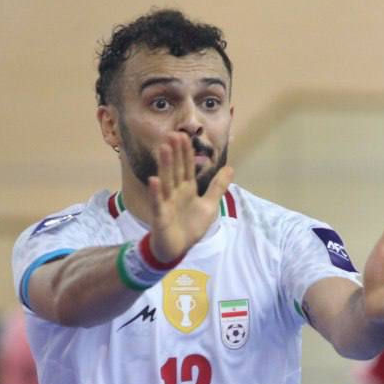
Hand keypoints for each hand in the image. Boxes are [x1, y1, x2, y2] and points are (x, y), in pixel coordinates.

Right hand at [146, 132, 234, 262]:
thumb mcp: (209, 205)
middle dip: (175, 153)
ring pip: (166, 181)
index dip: (186, 152)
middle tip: (173, 134)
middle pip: (176, 170)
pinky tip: (153, 180)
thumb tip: (230, 168)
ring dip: (165, 166)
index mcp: (187, 189)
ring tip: (164, 148)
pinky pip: (158, 203)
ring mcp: (166, 203)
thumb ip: (218, 187)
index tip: (183, 135)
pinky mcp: (160, 217)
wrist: (177, 249)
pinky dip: (156, 193)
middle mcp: (175, 192)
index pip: (187, 167)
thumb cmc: (190, 226)